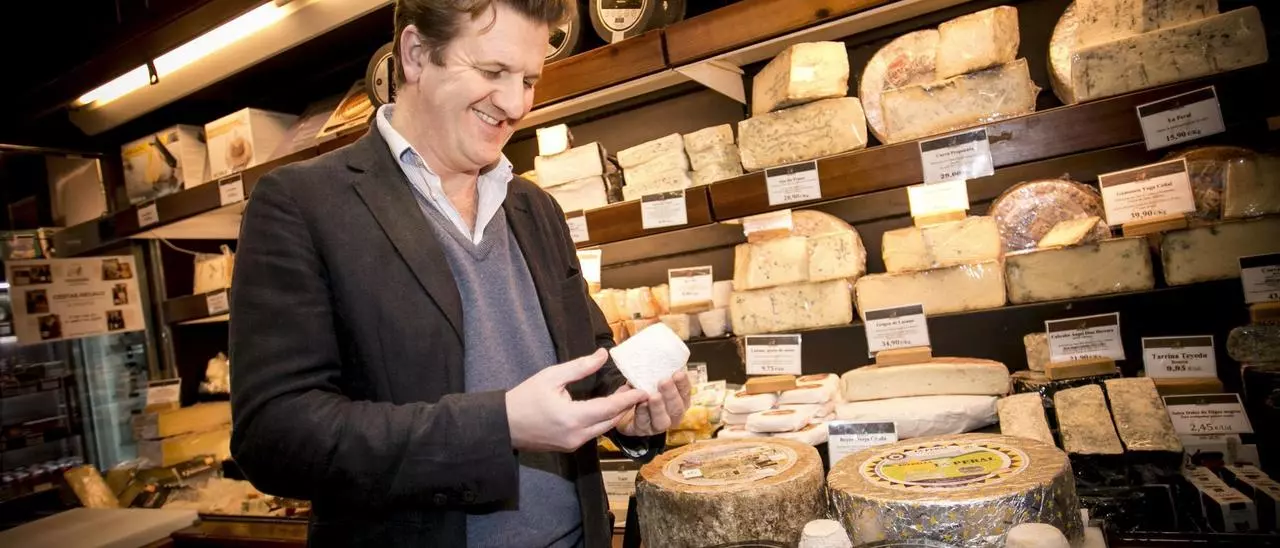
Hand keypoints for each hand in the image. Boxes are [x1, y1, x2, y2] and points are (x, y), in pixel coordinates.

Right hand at [507, 349, 648, 451]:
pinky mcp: (570, 447)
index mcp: (573, 418)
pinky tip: (607, 407)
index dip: (629, 399)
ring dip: (615, 413)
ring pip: (604, 429)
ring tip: (624, 395)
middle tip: (637, 388)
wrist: (504, 425)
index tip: (646, 389)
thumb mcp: (551, 377)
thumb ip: (580, 367)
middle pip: (611, 421)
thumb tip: (603, 354)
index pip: (610, 408)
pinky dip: (603, 420)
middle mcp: (577, 435)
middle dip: (626, 406)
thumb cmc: (525, 397)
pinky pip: (593, 433)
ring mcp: (574, 444)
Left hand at [615, 371, 692, 437]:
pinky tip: (641, 404)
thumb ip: (650, 372)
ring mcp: (657, 426)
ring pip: (663, 421)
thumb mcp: (645, 379)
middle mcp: (671, 415)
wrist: (618, 408)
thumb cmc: (637, 390)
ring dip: (659, 408)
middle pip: (677, 409)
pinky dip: (643, 414)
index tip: (679, 373)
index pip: (685, 393)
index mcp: (677, 400)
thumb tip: (652, 354)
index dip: (683, 384)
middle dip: (672, 395)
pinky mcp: (642, 431)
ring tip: (654, 396)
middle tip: (665, 381)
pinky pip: (644, 424)